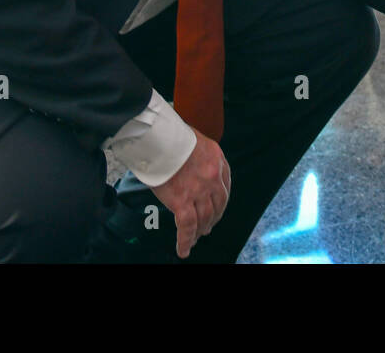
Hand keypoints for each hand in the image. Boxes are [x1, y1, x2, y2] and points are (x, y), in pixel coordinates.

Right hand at [151, 130, 230, 258]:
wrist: (158, 137)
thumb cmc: (170, 134)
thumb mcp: (195, 138)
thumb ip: (199, 153)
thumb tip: (192, 163)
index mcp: (217, 159)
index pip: (225, 185)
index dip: (221, 200)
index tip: (217, 207)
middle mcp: (212, 177)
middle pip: (218, 205)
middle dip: (214, 218)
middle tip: (208, 226)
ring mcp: (198, 190)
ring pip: (204, 218)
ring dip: (201, 230)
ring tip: (196, 238)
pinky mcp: (182, 201)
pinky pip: (187, 226)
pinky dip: (185, 241)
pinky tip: (183, 250)